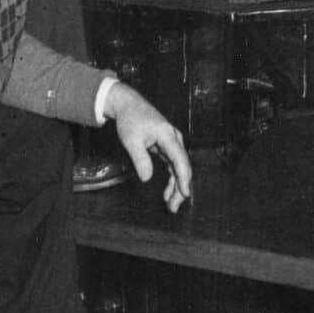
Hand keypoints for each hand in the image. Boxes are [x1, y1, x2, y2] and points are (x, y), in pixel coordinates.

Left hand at [106, 81, 193, 212]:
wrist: (128, 105)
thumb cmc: (130, 119)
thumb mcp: (131, 140)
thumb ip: (140, 159)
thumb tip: (147, 178)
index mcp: (168, 135)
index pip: (180, 160)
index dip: (184, 178)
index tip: (185, 194)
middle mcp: (174, 139)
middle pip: (182, 166)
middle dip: (180, 188)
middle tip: (173, 207)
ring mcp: (172, 143)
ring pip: (179, 168)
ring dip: (176, 186)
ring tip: (171, 205)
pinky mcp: (167, 146)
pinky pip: (173, 165)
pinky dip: (171, 179)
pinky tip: (167, 192)